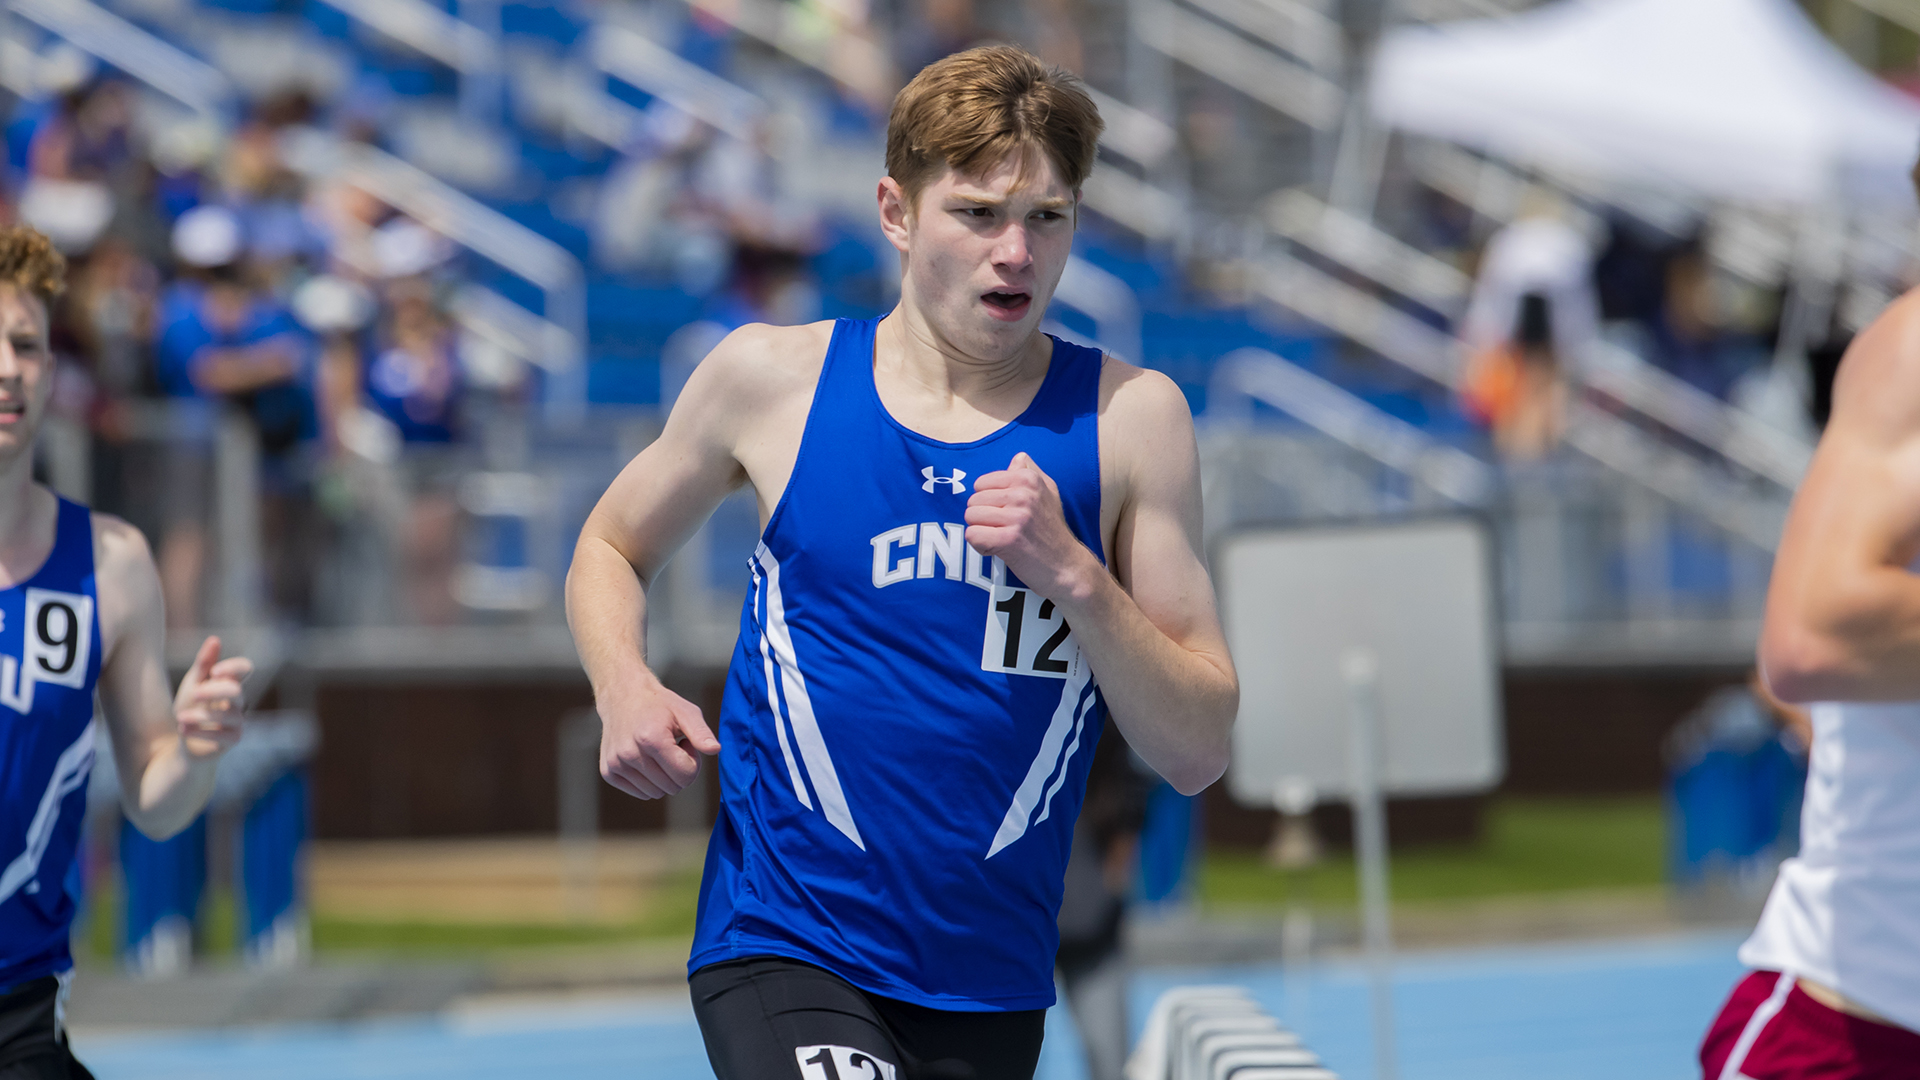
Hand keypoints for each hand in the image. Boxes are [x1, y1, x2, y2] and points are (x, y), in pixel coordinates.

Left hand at [173, 636, 250, 758]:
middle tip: (194, 694)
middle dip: (214, 691)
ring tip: (180, 718)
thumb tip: (215, 639)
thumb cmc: (191, 707)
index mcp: (229, 683)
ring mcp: (237, 721)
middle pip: (236, 690)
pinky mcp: (233, 739)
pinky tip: (183, 730)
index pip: (245, 668)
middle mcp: (237, 701)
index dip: (234, 667)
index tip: (214, 672)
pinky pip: (222, 735)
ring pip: (228, 714)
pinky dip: (201, 732)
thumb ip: (204, 664)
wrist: (182, 740)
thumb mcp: (193, 684)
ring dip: (201, 715)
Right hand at [598, 680, 720, 799]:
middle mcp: (630, 753)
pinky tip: (646, 758)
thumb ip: (701, 732)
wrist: (623, 696)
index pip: (685, 775)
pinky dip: (648, 781)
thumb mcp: (686, 712)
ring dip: (664, 777)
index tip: (685, 744)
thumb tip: (715, 750)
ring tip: (659, 752)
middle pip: (672, 787)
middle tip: (673, 747)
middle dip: (679, 770)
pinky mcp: (608, 772)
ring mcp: (616, 764)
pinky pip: (640, 793)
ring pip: (656, 793)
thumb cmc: (659, 705)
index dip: (693, 762)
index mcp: (651, 738)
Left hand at [964, 452, 1096, 601]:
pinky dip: (981, 546)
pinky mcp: (1009, 539)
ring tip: (1000, 539)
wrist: (1067, 566)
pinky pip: (973, 535)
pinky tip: (997, 550)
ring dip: (981, 532)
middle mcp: (1023, 494)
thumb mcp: (1049, 494)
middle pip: (973, 501)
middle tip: (1002, 530)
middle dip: (982, 518)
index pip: (981, 483)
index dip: (987, 502)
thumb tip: (1018, 457)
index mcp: (1028, 479)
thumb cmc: (1054, 532)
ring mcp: (1016, 517)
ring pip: (971, 517)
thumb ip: (1030, 474)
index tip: (1004, 515)